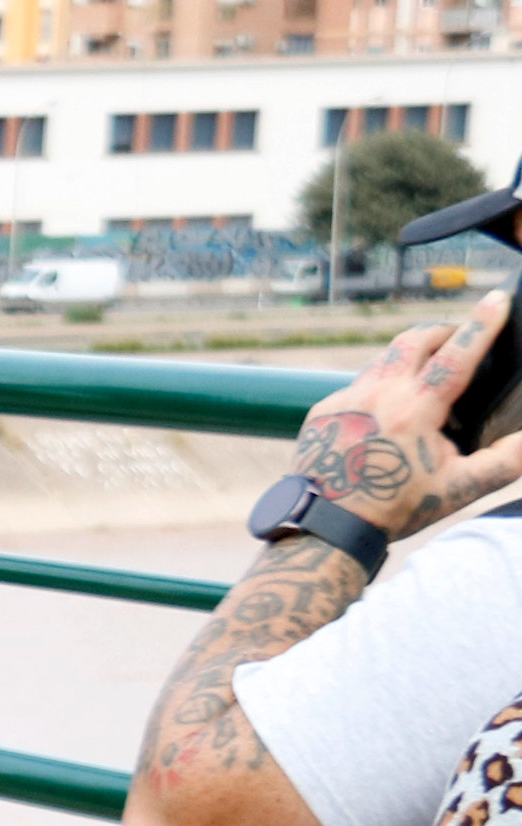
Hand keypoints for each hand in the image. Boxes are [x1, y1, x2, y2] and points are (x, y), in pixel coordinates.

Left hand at [285, 292, 521, 544]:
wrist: (323, 528)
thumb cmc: (393, 509)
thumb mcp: (459, 489)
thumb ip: (505, 462)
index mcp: (414, 409)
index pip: (457, 353)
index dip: (482, 323)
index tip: (497, 298)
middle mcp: (377, 395)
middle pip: (414, 340)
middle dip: (442, 330)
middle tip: (460, 336)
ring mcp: (345, 399)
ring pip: (383, 359)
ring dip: (409, 357)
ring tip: (426, 373)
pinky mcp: (322, 410)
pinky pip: (357, 384)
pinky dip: (379, 386)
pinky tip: (386, 410)